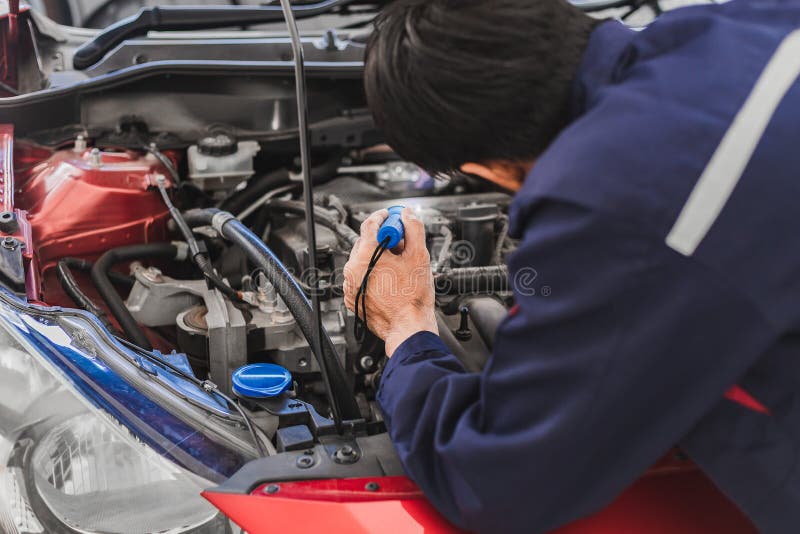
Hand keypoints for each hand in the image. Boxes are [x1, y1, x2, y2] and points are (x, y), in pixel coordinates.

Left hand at [343, 208, 437, 355]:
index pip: (369, 224)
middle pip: (366, 242)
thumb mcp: (419, 256)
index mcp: (366, 255)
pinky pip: (360, 278)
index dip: (383, 217)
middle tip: (401, 243)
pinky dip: (372, 274)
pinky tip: (389, 280)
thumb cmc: (412, 297)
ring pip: (363, 261)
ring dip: (378, 258)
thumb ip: (414, 229)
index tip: (391, 216)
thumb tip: (408, 215)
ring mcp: (351, 285)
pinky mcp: (353, 298)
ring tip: (398, 266)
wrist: (408, 328)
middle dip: (383, 239)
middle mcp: (353, 269)